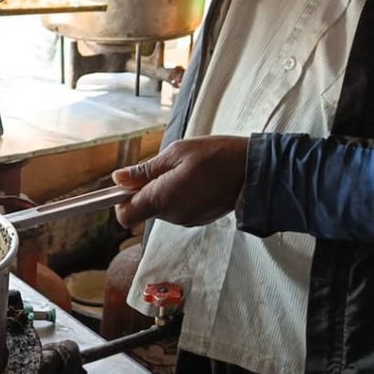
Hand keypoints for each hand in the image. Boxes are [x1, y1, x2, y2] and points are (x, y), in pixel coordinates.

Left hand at [111, 136, 249, 228]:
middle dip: (146, 190)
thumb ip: (144, 170)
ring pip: (161, 208)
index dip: (120, 200)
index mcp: (162, 199)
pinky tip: (195, 181)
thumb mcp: (176, 153)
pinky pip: (177, 209)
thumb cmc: (217, 156)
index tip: (128, 183)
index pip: (125, 215)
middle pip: (143, 209)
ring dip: (164, 191)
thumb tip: (117, 179)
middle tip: (165, 168)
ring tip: (185, 172)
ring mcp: (186, 220)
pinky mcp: (198, 219)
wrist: (256, 171)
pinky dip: (179, 196)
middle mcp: (172, 215)